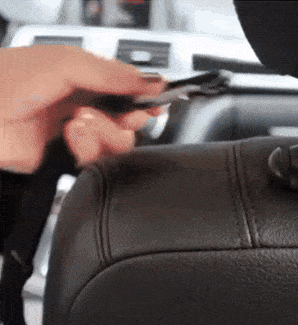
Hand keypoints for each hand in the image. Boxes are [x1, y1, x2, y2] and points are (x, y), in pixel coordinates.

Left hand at [0, 45, 165, 172]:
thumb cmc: (7, 81)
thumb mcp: (66, 64)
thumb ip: (112, 73)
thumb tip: (152, 80)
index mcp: (87, 80)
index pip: (129, 90)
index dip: (146, 98)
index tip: (157, 103)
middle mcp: (86, 107)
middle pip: (130, 122)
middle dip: (125, 119)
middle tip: (118, 114)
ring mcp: (79, 135)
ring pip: (118, 145)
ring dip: (103, 134)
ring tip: (78, 122)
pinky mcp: (70, 158)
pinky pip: (99, 161)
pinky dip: (88, 150)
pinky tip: (70, 137)